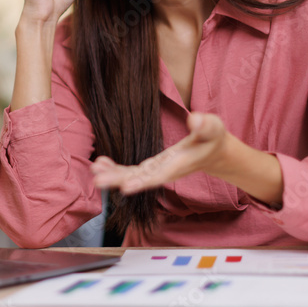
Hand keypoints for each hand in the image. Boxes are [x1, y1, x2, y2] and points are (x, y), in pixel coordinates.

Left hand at [91, 112, 230, 194]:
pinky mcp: (152, 166)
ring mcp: (157, 170)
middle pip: (140, 179)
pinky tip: (99, 162)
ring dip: (112, 174)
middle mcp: (165, 171)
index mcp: (179, 164)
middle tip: (97, 181)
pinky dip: (115, 168)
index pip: (159, 175)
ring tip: (93, 170)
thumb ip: (206, 125)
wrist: (214, 152)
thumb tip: (195, 119)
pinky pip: (131, 170)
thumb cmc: (213, 138)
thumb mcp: (213, 127)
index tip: (125, 187)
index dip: (142, 181)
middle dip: (118, 180)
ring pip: (132, 176)